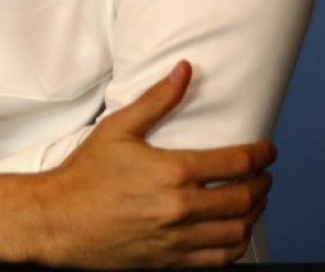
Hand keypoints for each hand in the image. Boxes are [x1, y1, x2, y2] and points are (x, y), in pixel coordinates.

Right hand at [34, 62, 273, 267]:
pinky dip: (236, 244)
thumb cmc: (84, 176)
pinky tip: (234, 231)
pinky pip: (220, 258)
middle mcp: (180, 207)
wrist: (58, 220)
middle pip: (244, 198)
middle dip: (262, 184)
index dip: (261, 155)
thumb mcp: (117, 129)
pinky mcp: (171, 261)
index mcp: (171, 171)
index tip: (267, 151)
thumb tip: (185, 71)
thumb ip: (157, 101)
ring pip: (238, 230)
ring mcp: (177, 238)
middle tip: (263, 175)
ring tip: (253, 202)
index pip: (236, 163)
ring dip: (254, 214)